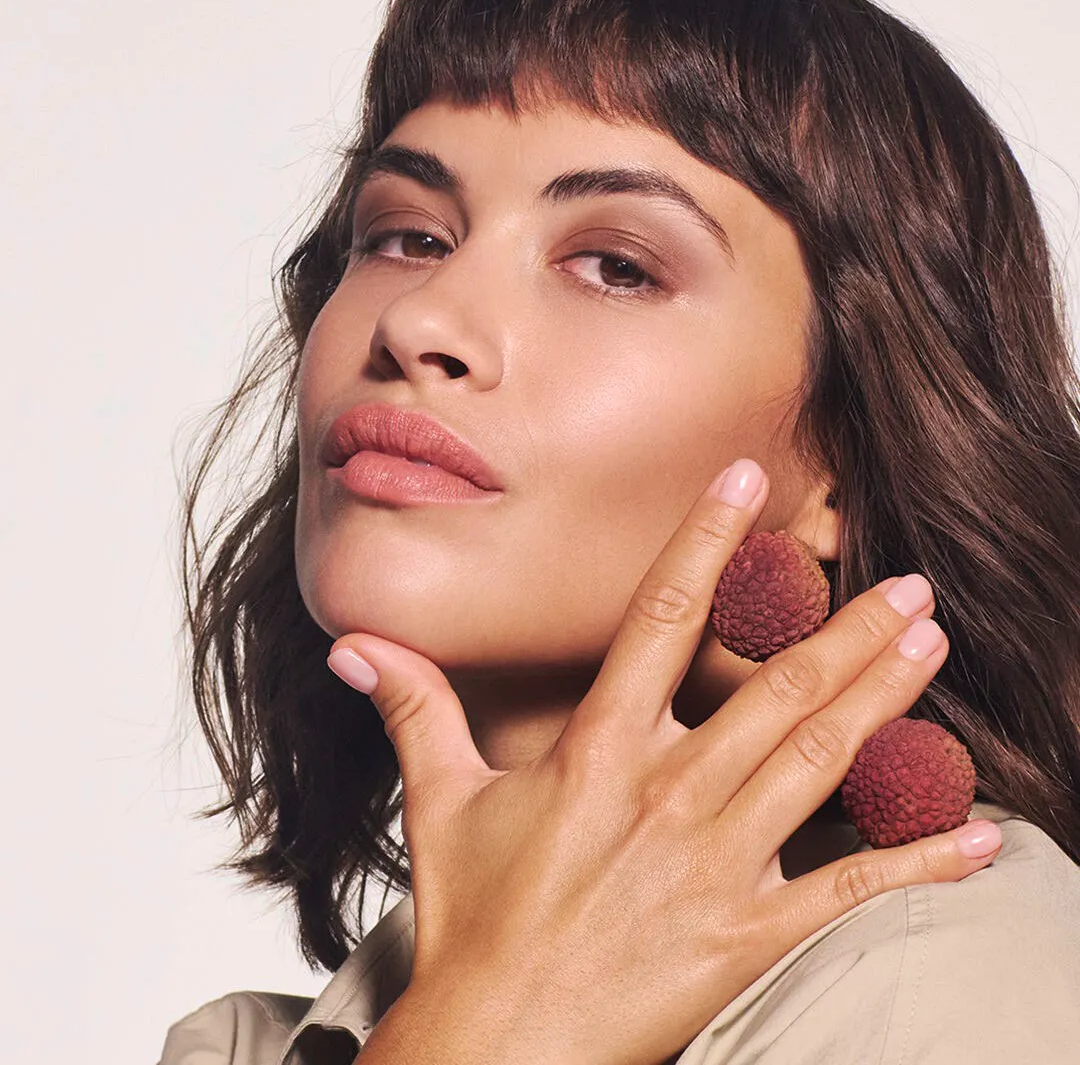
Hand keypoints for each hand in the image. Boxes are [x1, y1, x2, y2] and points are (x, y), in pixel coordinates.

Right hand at [328, 459, 999, 1064]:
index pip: (659, 620)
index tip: (746, 483)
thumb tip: (355, 643)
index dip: (704, 543)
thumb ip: (415, 708)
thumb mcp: (439, 803)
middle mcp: (665, 795)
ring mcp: (713, 864)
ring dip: (883, 700)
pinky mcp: (746, 934)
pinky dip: (919, 862)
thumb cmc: (470, 920)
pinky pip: (846, 890)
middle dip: (847, 629)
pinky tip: (983, 837)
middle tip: (909, 581)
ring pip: (817, 762)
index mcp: (597, 754)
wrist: (495, 1045)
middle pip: (773, 690)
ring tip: (932, 644)